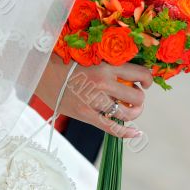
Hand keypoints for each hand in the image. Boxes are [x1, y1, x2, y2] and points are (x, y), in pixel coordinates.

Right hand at [35, 54, 152, 137]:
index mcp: (106, 65)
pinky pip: (111, 128)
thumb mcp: (90, 57)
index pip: (140, 73)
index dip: (148, 79)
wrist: (41, 73)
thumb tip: (130, 73)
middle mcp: (103, 83)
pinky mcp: (86, 115)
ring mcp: (94, 101)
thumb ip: (109, 64)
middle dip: (140, 98)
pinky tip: (136, 132)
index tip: (146, 82)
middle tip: (134, 97)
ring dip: (134, 113)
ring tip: (131, 110)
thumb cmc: (65, 62)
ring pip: (127, 113)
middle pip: (137, 97)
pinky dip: (126, 132)